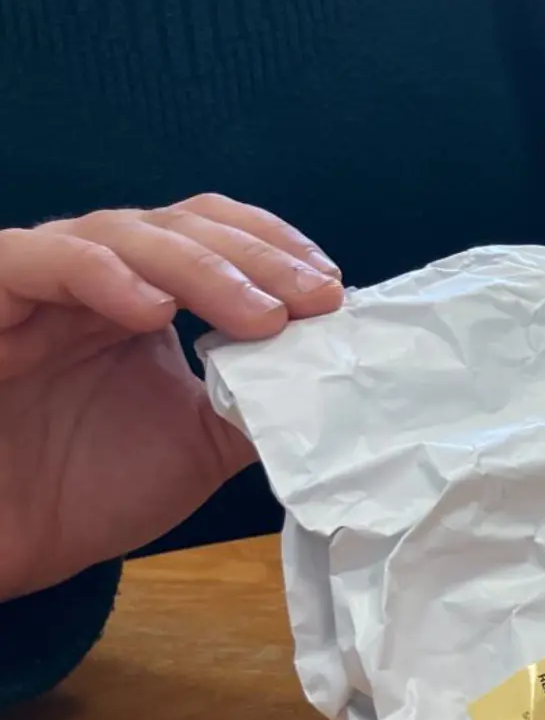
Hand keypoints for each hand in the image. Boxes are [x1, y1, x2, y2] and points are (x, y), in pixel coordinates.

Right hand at [0, 194, 343, 600]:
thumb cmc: (83, 493)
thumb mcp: (199, 446)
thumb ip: (261, 404)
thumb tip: (338, 380)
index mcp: (140, 298)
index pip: (210, 232)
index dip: (273, 247)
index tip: (332, 290)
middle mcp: (89, 279)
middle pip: (178, 226)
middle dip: (257, 258)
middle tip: (317, 297)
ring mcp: (32, 286)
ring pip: (117, 232)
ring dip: (200, 267)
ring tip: (260, 314)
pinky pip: (30, 260)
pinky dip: (99, 275)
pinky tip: (153, 311)